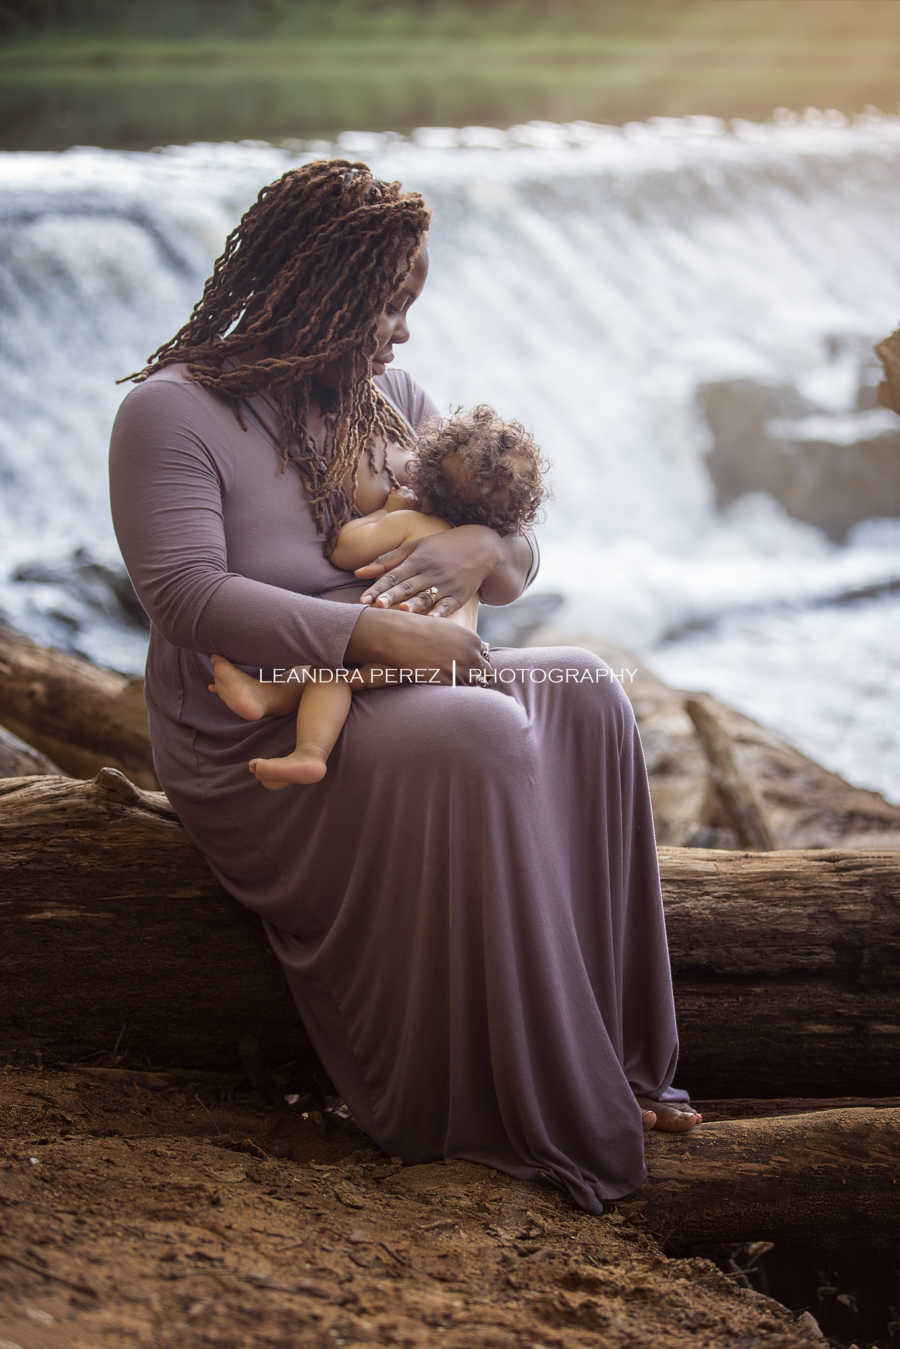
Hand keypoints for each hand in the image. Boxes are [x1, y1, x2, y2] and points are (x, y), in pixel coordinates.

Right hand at [345, 607, 491, 684]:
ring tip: (450, 685)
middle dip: (476, 678)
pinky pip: (457, 692)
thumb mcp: (447, 630)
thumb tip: (474, 650)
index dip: (476, 667)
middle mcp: (472, 655)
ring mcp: (461, 670)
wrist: (400, 635)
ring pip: (472, 686)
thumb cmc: (419, 630)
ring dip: (464, 687)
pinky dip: (452, 693)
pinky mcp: (448, 682)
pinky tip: (441, 688)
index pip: (485, 660)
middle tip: (462, 682)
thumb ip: (463, 641)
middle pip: (485, 675)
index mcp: (473, 641)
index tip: (466, 671)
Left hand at [355, 525, 501, 617]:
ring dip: (414, 604)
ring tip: (402, 612)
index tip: (363, 600)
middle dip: (392, 596)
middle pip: (407, 587)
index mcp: (417, 560)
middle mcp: (430, 572)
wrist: (481, 547)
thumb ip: (386, 560)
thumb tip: (358, 572)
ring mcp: (446, 584)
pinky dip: (441, 612)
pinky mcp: (460, 595)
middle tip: (376, 606)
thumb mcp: (415, 547)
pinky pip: (448, 605)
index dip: (378, 587)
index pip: (393, 576)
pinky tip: (433, 619)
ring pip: (426, 596)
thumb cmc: (441, 547)